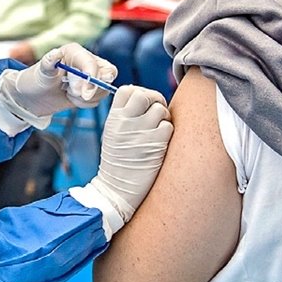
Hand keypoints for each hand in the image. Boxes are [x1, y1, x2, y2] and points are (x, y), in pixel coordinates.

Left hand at [0, 43, 116, 118]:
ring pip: (104, 89)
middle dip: (94, 88)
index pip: (92, 63)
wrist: (34, 96)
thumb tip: (55, 54)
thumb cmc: (37, 80)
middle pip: (108, 73)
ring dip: (86, 97)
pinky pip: (98, 99)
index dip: (92, 78)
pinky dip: (85, 103)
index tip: (84, 94)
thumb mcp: (41, 71)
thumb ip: (49, 63)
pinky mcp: (92, 90)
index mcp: (75, 52)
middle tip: (73, 93)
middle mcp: (87, 61)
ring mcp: (91, 76)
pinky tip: (71, 98)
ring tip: (68, 93)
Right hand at [88, 85, 172, 223]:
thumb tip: (143, 101)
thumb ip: (125, 117)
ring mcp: (141, 132)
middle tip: (157, 112)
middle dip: (155, 100)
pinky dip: (168, 132)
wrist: (116, 190)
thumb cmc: (118, 163)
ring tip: (158, 131)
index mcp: (114, 118)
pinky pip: (168, 127)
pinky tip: (161, 143)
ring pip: (160, 110)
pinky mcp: (156, 144)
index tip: (144, 104)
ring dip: (163, 118)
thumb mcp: (113, 135)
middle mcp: (126, 122)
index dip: (139, 93)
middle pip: (145, 95)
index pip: (127, 90)